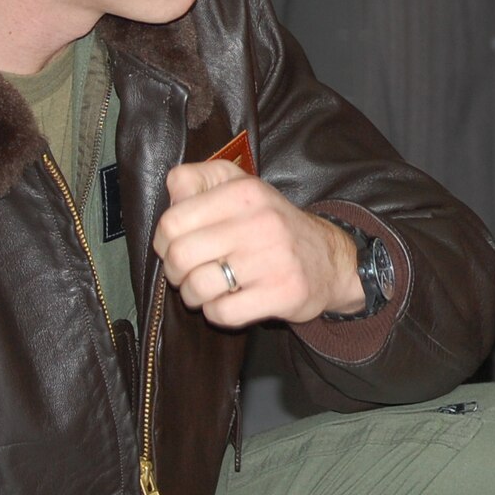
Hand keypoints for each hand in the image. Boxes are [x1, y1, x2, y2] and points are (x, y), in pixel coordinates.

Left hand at [153, 161, 362, 326]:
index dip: (164, 240)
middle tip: (188, 273)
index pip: (173, 220)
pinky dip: (216, 312)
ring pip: (197, 287)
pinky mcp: (283, 293)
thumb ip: (198, 181)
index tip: (176, 246)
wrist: (330, 259)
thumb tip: (172, 197)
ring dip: (193, 295)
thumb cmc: (272, 225)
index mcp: (244, 192)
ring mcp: (273, 259)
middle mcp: (260, 221)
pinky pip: (222, 313)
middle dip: (175, 271)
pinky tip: (229, 302)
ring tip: (206, 289)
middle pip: (180, 256)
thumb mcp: (240, 188)